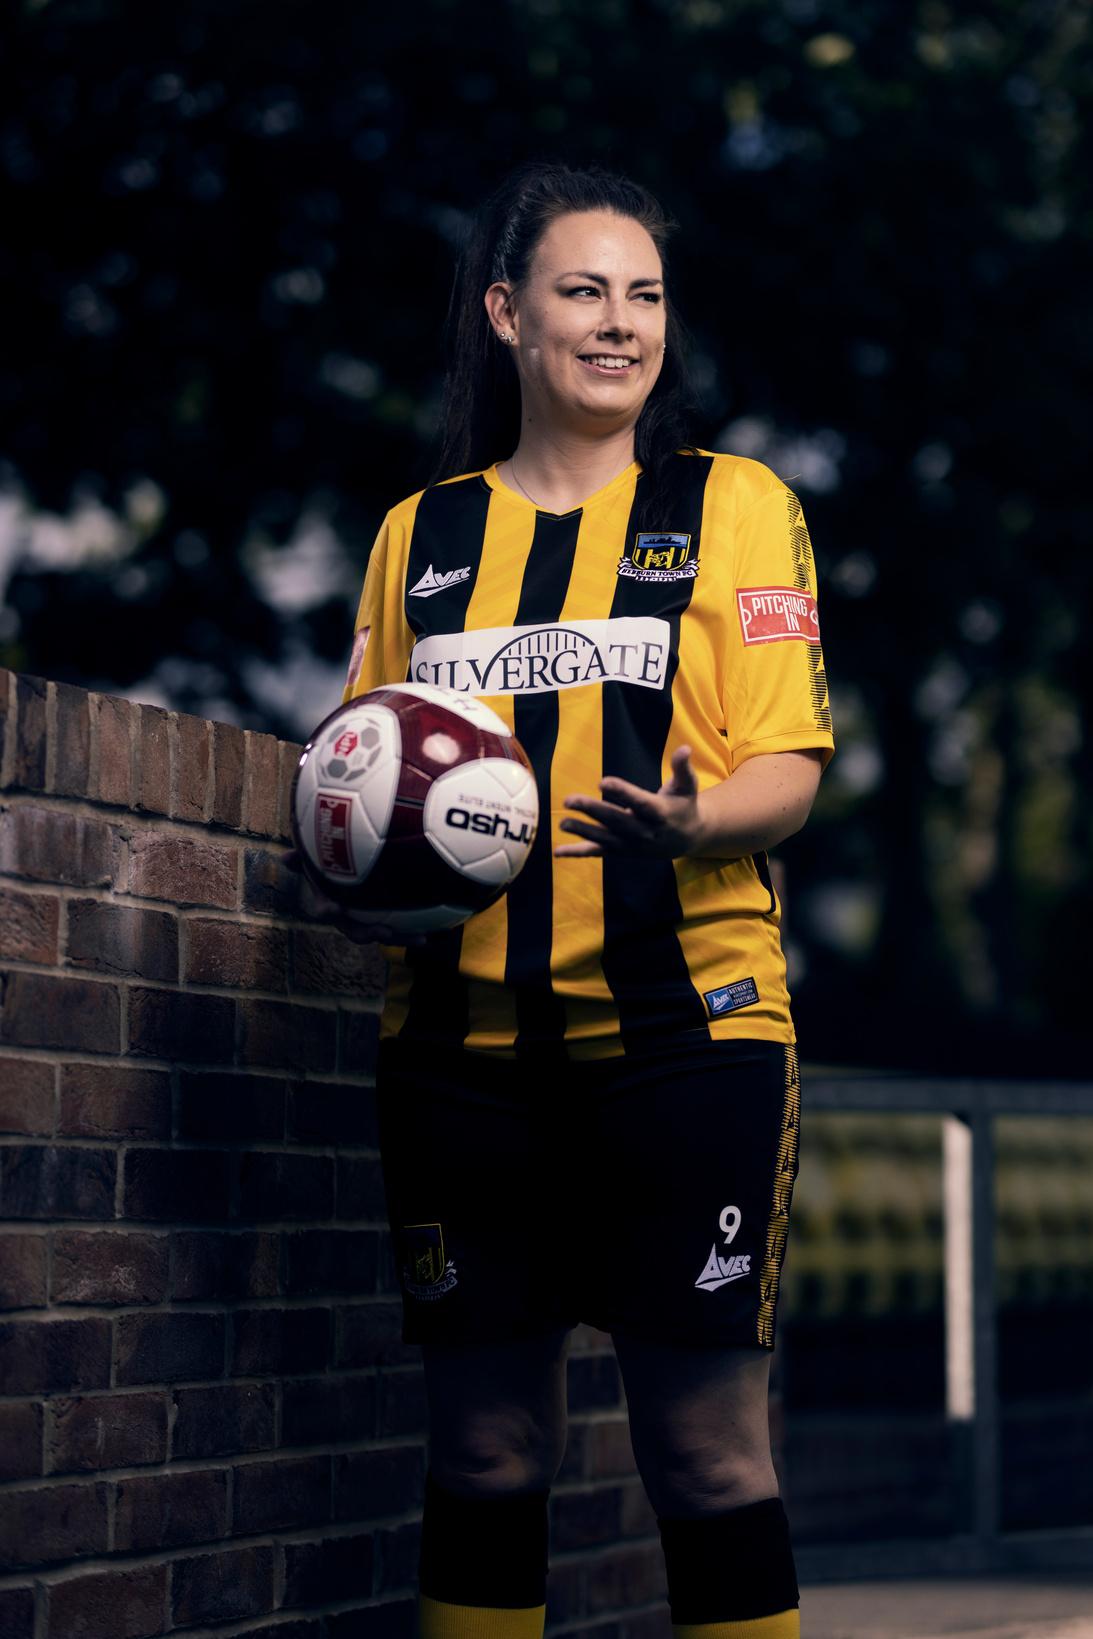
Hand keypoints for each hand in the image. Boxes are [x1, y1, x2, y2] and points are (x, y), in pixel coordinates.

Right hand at [282, 848, 424, 945]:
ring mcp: (372, 922)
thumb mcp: (317, 859)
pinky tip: (444, 926)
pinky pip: (406, 927)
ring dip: (403, 938)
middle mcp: (351, 919)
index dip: (326, 910)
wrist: (354, 877)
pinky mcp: (392, 922)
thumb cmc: (332, 865)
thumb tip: (282, 858)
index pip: (324, 909)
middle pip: (358, 931)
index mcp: (331, 904)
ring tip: (422, 939)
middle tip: (383, 933)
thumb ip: (303, 859)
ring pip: (387, 934)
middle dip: (371, 934)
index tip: (332, 907)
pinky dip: (421, 928)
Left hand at [554, 745, 702, 858]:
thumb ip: (682, 768)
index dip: (622, 792)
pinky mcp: (623, 851)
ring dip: (583, 832)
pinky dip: (579, 853)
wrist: (689, 838)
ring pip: (605, 839)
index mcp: (661, 813)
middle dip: (593, 811)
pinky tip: (558, 852)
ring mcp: (633, 844)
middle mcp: (646, 831)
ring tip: (563, 823)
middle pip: (617, 821)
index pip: (641, 803)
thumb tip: (685, 748)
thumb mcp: (688, 785)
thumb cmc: (684, 805)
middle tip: (570, 800)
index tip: (603, 781)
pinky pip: (599, 853)